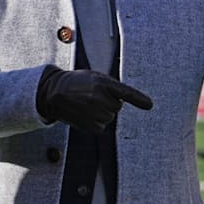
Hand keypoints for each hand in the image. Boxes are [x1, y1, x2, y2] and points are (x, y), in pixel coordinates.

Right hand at [36, 67, 152, 132]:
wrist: (54, 92)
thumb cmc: (76, 83)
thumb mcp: (94, 77)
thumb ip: (111, 86)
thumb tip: (123, 100)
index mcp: (102, 82)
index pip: (125, 92)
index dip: (138, 99)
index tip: (149, 105)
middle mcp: (98, 97)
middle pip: (117, 107)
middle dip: (109, 103)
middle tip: (93, 97)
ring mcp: (93, 111)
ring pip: (109, 117)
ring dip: (101, 113)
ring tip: (86, 105)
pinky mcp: (89, 124)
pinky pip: (101, 127)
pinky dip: (95, 123)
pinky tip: (84, 114)